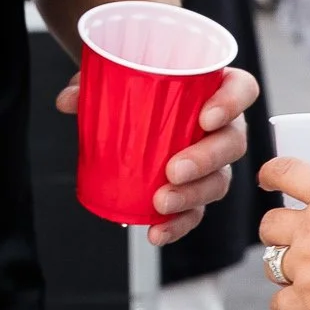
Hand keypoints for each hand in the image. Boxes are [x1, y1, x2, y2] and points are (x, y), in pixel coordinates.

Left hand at [54, 64, 255, 244]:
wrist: (132, 107)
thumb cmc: (136, 84)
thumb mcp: (114, 77)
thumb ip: (94, 83)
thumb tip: (68, 100)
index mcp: (215, 87)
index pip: (242, 89)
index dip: (232, 103)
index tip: (206, 116)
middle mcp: (223, 125)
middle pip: (232, 142)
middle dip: (206, 160)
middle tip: (173, 170)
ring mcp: (213, 161)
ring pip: (219, 181)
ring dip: (192, 196)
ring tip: (160, 203)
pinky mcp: (196, 189)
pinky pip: (196, 210)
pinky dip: (178, 224)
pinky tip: (156, 232)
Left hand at [257, 157, 309, 309]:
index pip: (288, 173)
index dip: (272, 174)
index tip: (267, 179)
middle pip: (269, 224)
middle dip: (274, 231)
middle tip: (288, 239)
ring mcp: (306, 266)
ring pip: (269, 264)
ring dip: (280, 269)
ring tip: (297, 276)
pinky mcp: (308, 301)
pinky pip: (279, 305)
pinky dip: (285, 308)